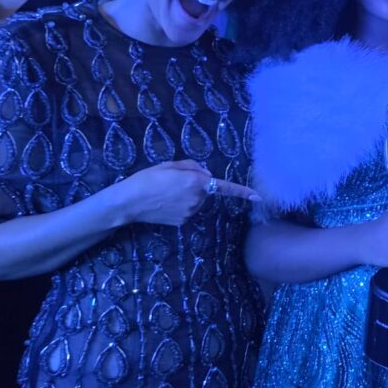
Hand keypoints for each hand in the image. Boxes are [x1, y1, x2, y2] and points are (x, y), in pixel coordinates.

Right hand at [113, 160, 260, 226]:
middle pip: (205, 190)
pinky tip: (166, 203)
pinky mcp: (183, 221)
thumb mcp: (169, 165)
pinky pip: (189, 210)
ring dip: (189, 195)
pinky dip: (181, 205)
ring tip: (166, 192)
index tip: (257, 197)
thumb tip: (205, 174)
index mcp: (195, 182)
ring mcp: (191, 212)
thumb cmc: (147, 179)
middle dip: (197, 185)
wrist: (129, 202)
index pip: (224, 187)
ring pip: (197, 200)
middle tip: (174, 181)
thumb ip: (192, 167)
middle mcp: (197, 198)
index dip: (242, 192)